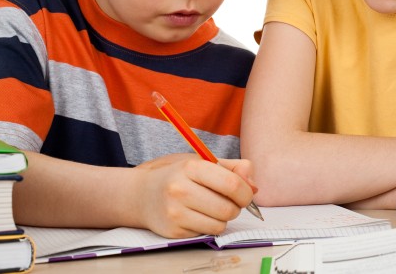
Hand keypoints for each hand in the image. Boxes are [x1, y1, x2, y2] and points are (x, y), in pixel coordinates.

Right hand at [130, 153, 255, 237]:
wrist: (142, 195)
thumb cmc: (179, 176)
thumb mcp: (204, 162)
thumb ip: (234, 168)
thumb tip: (253, 186)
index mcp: (192, 167)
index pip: (232, 184)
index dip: (246, 192)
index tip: (246, 194)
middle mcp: (181, 189)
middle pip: (228, 208)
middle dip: (236, 207)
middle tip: (229, 202)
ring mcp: (175, 212)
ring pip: (219, 224)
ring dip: (223, 218)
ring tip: (213, 208)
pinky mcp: (173, 231)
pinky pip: (206, 233)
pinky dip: (209, 226)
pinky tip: (198, 215)